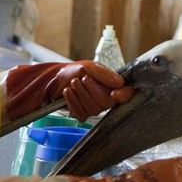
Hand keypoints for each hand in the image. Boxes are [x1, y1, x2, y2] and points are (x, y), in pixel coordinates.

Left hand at [5, 61, 134, 120]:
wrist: (53, 79)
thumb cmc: (72, 71)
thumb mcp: (88, 67)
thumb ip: (104, 73)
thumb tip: (120, 82)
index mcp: (113, 85)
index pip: (128, 93)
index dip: (124, 95)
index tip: (115, 94)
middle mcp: (107, 97)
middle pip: (108, 102)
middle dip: (93, 90)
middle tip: (82, 80)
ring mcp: (95, 108)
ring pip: (95, 109)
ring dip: (81, 95)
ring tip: (73, 84)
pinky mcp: (83, 114)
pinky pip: (82, 114)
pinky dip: (73, 102)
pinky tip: (67, 93)